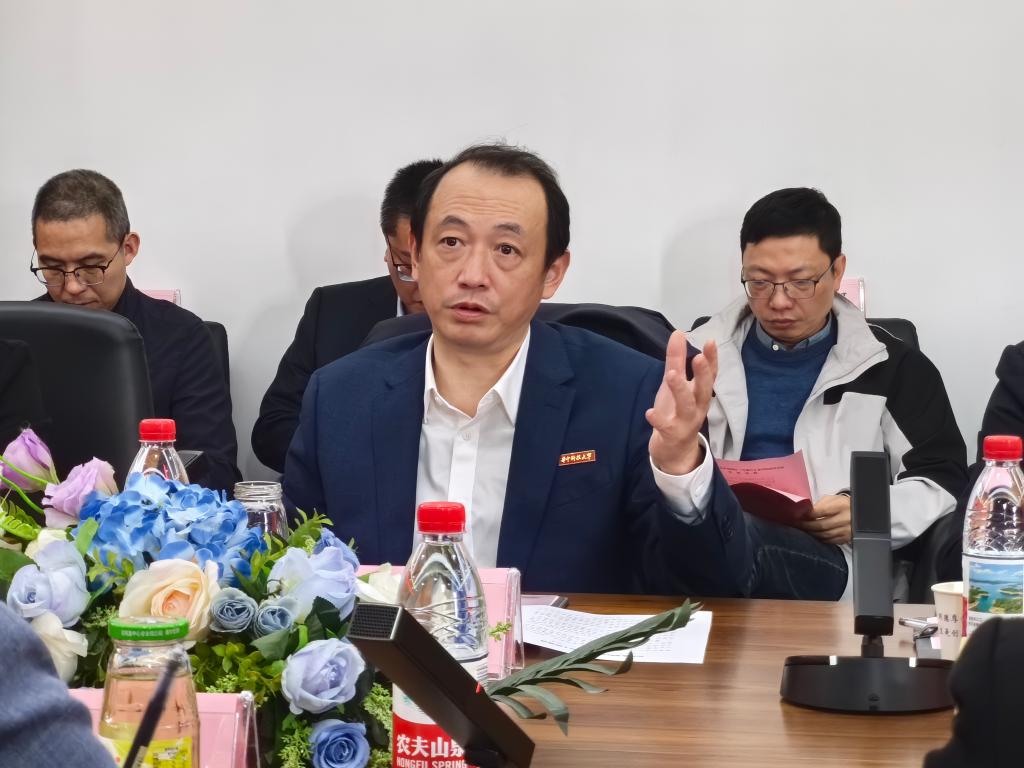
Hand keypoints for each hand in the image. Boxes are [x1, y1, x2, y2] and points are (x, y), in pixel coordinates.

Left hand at [647, 330, 717, 475]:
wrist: (674, 450)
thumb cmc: (676, 411)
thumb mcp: (675, 383)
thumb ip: (677, 360)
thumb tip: (678, 332)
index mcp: (700, 393)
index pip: (710, 374)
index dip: (712, 359)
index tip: (711, 342)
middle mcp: (698, 407)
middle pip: (703, 390)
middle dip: (702, 374)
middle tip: (698, 358)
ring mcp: (686, 422)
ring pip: (687, 407)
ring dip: (680, 391)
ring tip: (671, 376)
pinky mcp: (672, 435)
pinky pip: (666, 428)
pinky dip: (659, 420)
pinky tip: (650, 412)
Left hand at [797, 494, 851, 544]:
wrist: (856, 512)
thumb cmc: (840, 504)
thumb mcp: (831, 500)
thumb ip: (818, 505)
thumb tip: (805, 513)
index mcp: (841, 505)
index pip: (821, 511)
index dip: (809, 515)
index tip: (799, 516)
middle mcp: (846, 518)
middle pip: (822, 525)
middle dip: (807, 526)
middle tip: (798, 525)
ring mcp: (847, 530)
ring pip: (825, 535)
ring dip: (812, 533)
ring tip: (804, 531)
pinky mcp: (847, 538)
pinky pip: (831, 541)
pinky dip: (821, 539)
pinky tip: (814, 535)